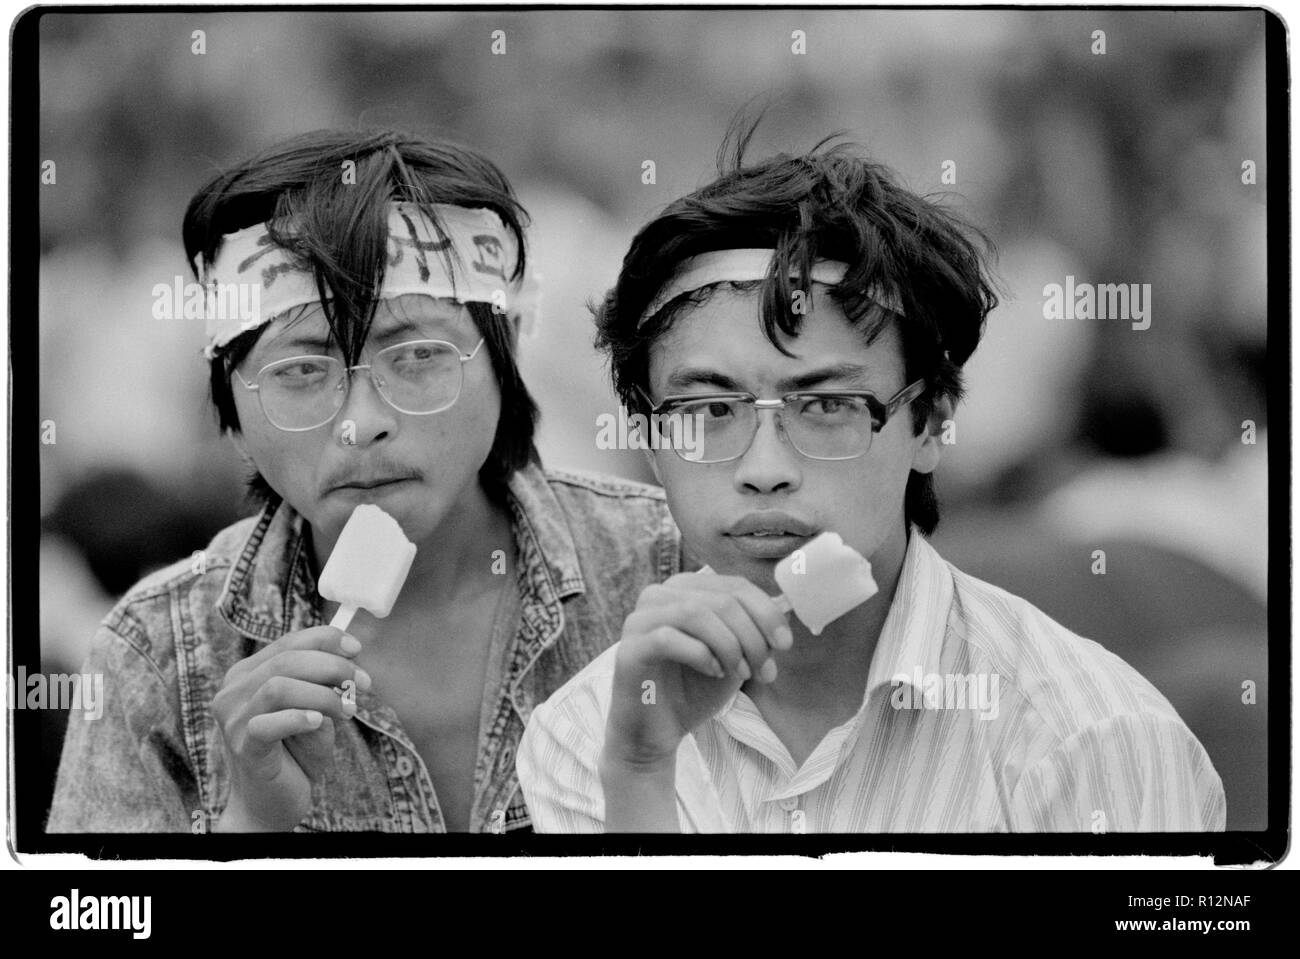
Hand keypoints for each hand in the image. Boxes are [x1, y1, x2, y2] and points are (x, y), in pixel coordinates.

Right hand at [211, 626, 369, 831]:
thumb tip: (349, 659)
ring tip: (347, 710)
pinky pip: (267, 724)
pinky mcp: (243, 748)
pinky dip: (298, 718)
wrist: (272, 804)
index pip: (287, 642)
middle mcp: (233, 692)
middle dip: (333, 667)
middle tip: (362, 684)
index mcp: (247, 675)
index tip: (356, 649)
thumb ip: (322, 684)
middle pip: (286, 660)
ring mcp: (233, 721)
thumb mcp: (315, 710)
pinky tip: (318, 723)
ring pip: (278, 686)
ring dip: (322, 694)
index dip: (325, 639)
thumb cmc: (295, 753)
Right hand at [603, 571, 792, 768]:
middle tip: (765, 671)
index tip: (785, 644)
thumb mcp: (735, 656)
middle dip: (752, 636)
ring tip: (741, 673)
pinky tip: (713, 673)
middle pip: (720, 599)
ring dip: (729, 645)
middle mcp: (658, 595)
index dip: (766, 612)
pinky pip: (668, 638)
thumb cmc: (694, 690)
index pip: (734, 586)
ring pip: (695, 612)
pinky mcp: (629, 649)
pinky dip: (700, 655)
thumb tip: (782, 609)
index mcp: (685, 589)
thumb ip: (753, 631)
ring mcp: (639, 620)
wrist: (658, 733)